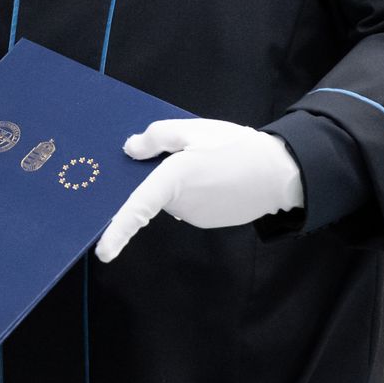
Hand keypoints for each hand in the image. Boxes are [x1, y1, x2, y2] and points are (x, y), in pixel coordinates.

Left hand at [95, 119, 304, 263]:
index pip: (137, 209)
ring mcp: (194, 216)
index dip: (117, 232)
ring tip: (208, 159)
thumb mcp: (193, 130)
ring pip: (173, 196)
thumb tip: (130, 149)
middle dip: (157, 174)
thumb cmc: (236, 148)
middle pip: (153, 191)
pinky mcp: (208, 220)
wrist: (280, 173)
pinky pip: (190, 202)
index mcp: (172, 182)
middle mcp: (180, 205)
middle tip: (184, 150)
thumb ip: (157, 137)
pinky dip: (195, 189)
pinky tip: (216, 174)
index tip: (102, 252)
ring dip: (180, 181)